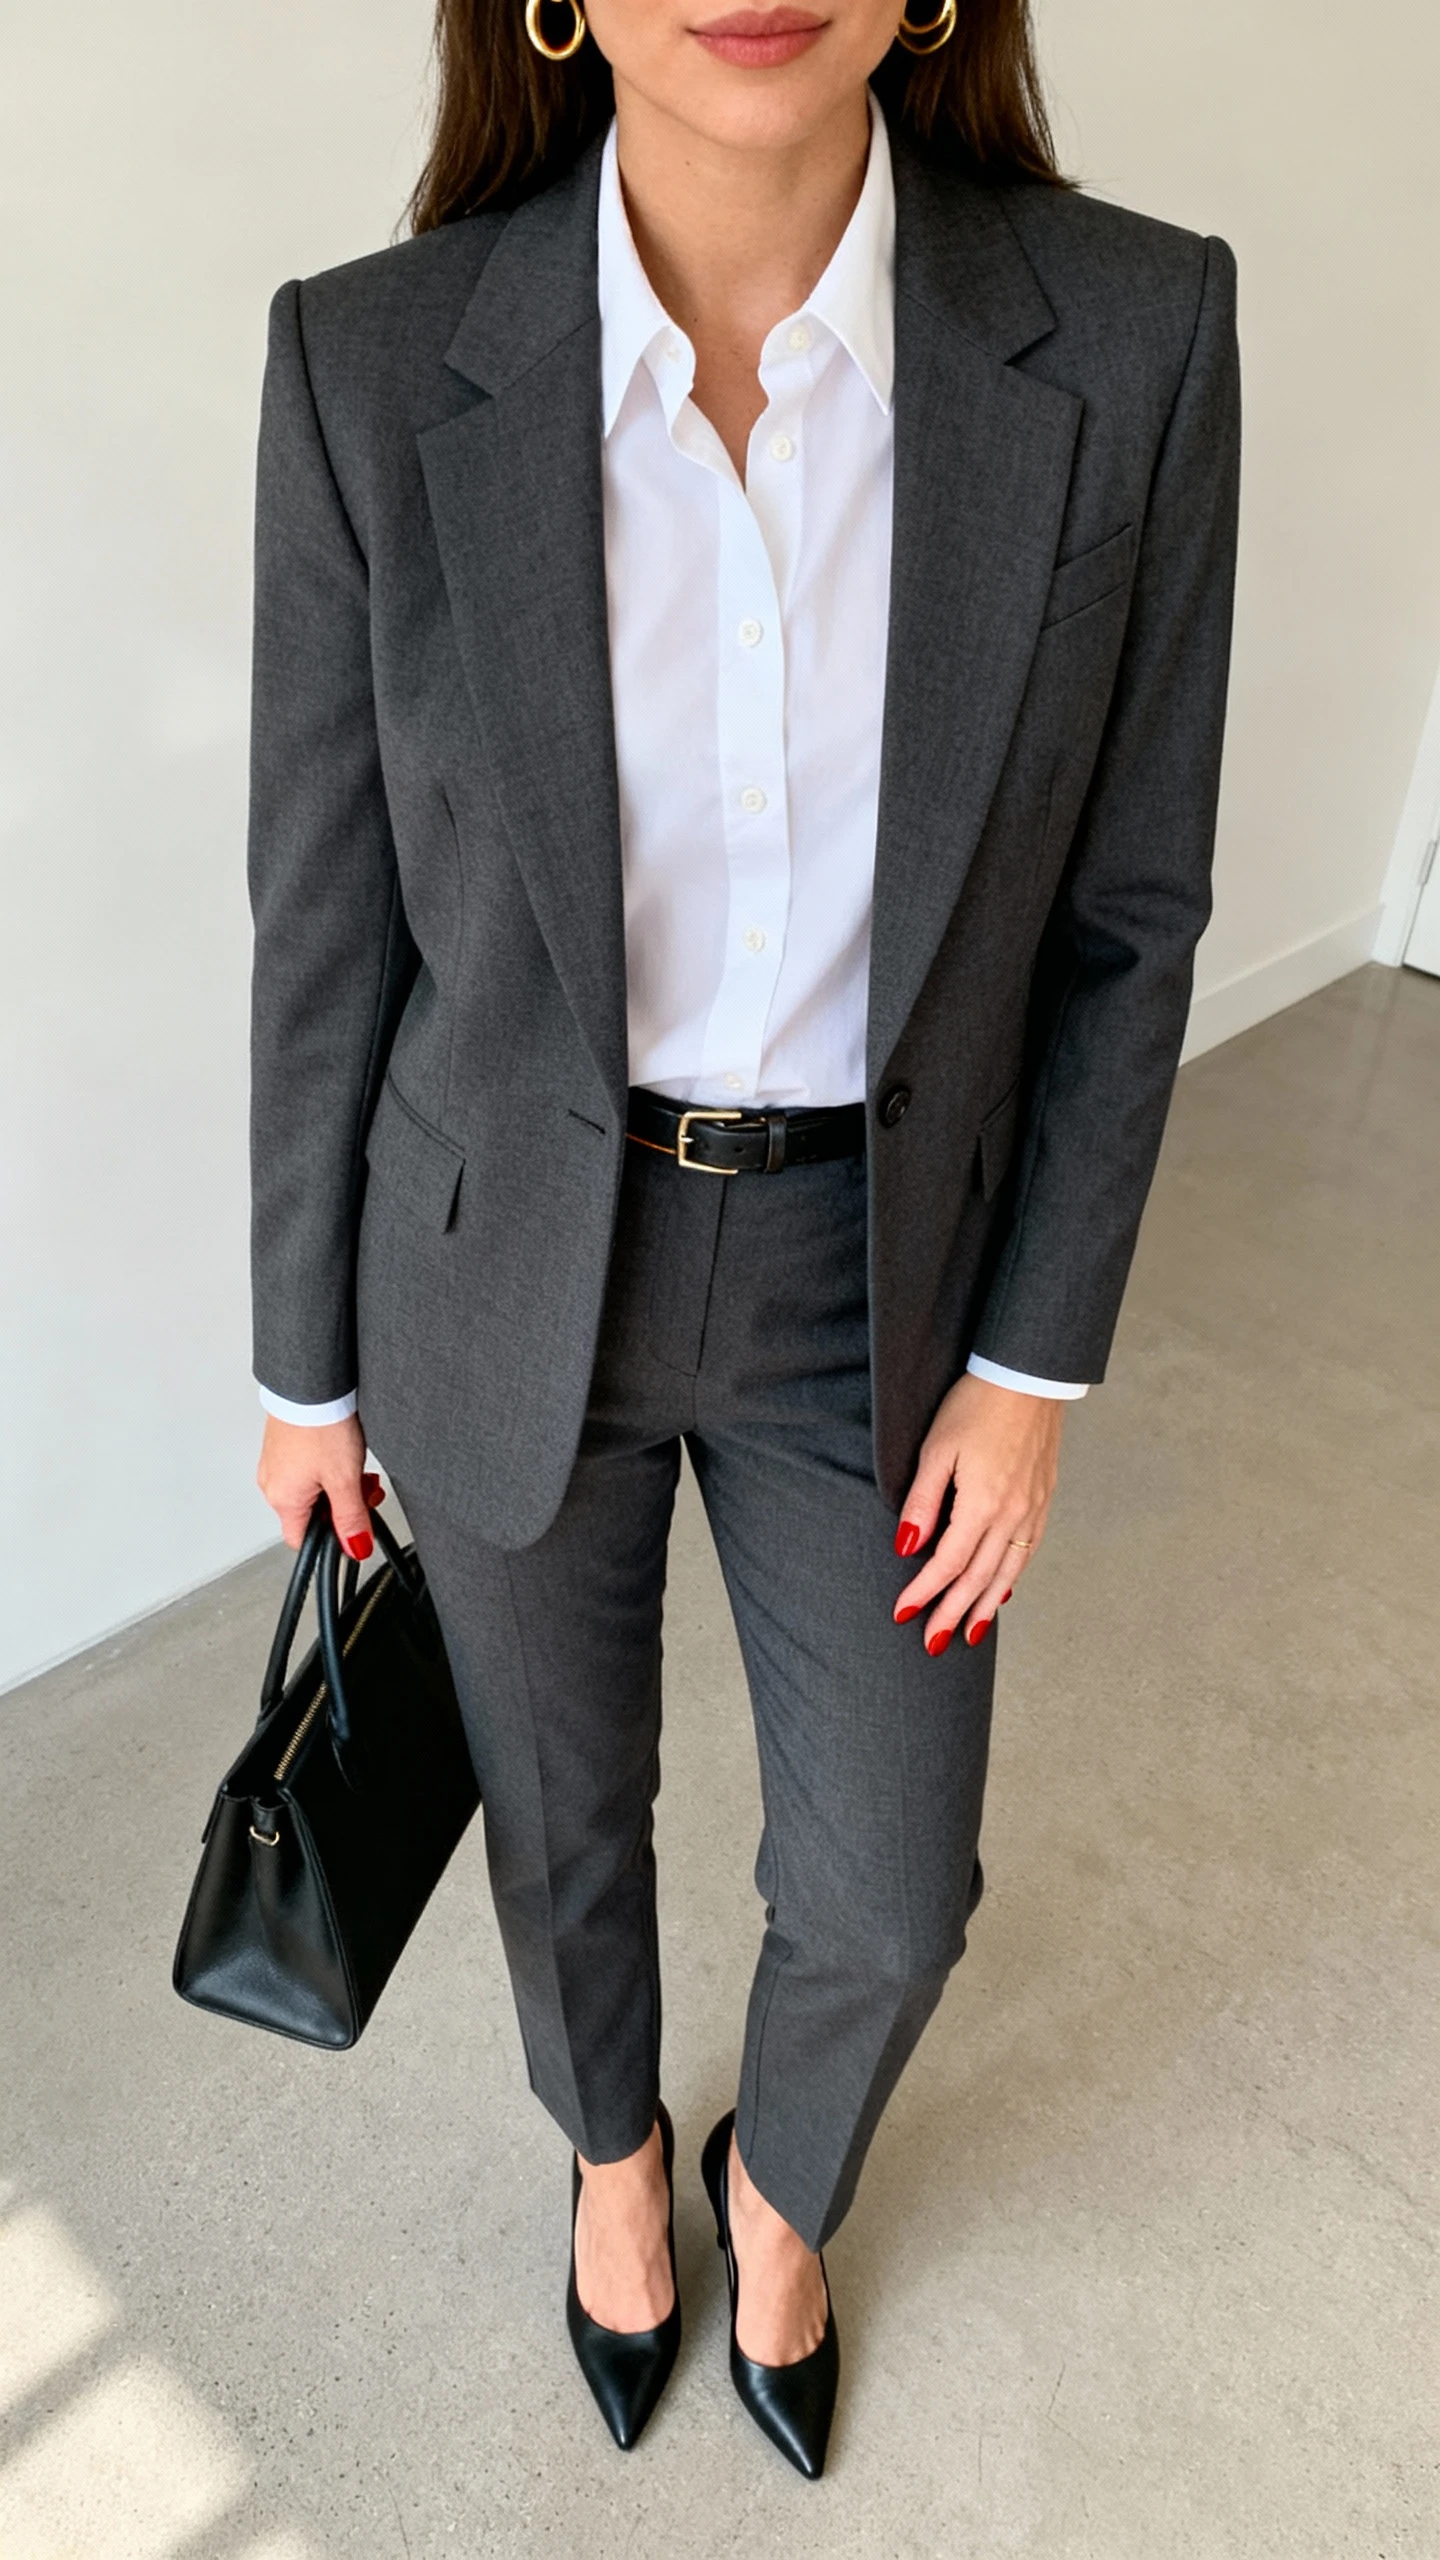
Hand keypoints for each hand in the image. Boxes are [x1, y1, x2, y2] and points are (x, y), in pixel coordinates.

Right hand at [256, 1413, 383, 1557]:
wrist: (311, 1383)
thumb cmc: (320, 1425)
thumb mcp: (345, 1479)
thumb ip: (351, 1518)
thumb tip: (356, 1547)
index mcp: (283, 1500)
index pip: (303, 1542)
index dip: (332, 1539)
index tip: (356, 1526)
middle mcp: (273, 1484)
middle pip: (311, 1515)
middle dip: (342, 1506)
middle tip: (364, 1490)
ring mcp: (276, 1463)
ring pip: (311, 1491)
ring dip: (338, 1485)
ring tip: (355, 1467)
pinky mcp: (283, 1445)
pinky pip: (305, 1469)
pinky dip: (327, 1468)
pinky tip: (343, 1452)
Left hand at [892, 1373, 1063, 1654]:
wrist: (1028, 1375)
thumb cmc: (976, 1405)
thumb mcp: (937, 1448)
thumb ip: (922, 1501)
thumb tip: (907, 1546)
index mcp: (982, 1503)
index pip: (948, 1563)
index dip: (924, 1591)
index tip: (902, 1613)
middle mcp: (1013, 1515)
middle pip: (979, 1579)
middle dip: (953, 1613)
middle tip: (933, 1643)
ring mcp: (1033, 1510)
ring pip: (1008, 1573)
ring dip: (985, 1606)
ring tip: (968, 1633)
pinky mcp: (1043, 1499)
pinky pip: (1027, 1552)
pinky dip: (1012, 1579)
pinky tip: (1000, 1592)